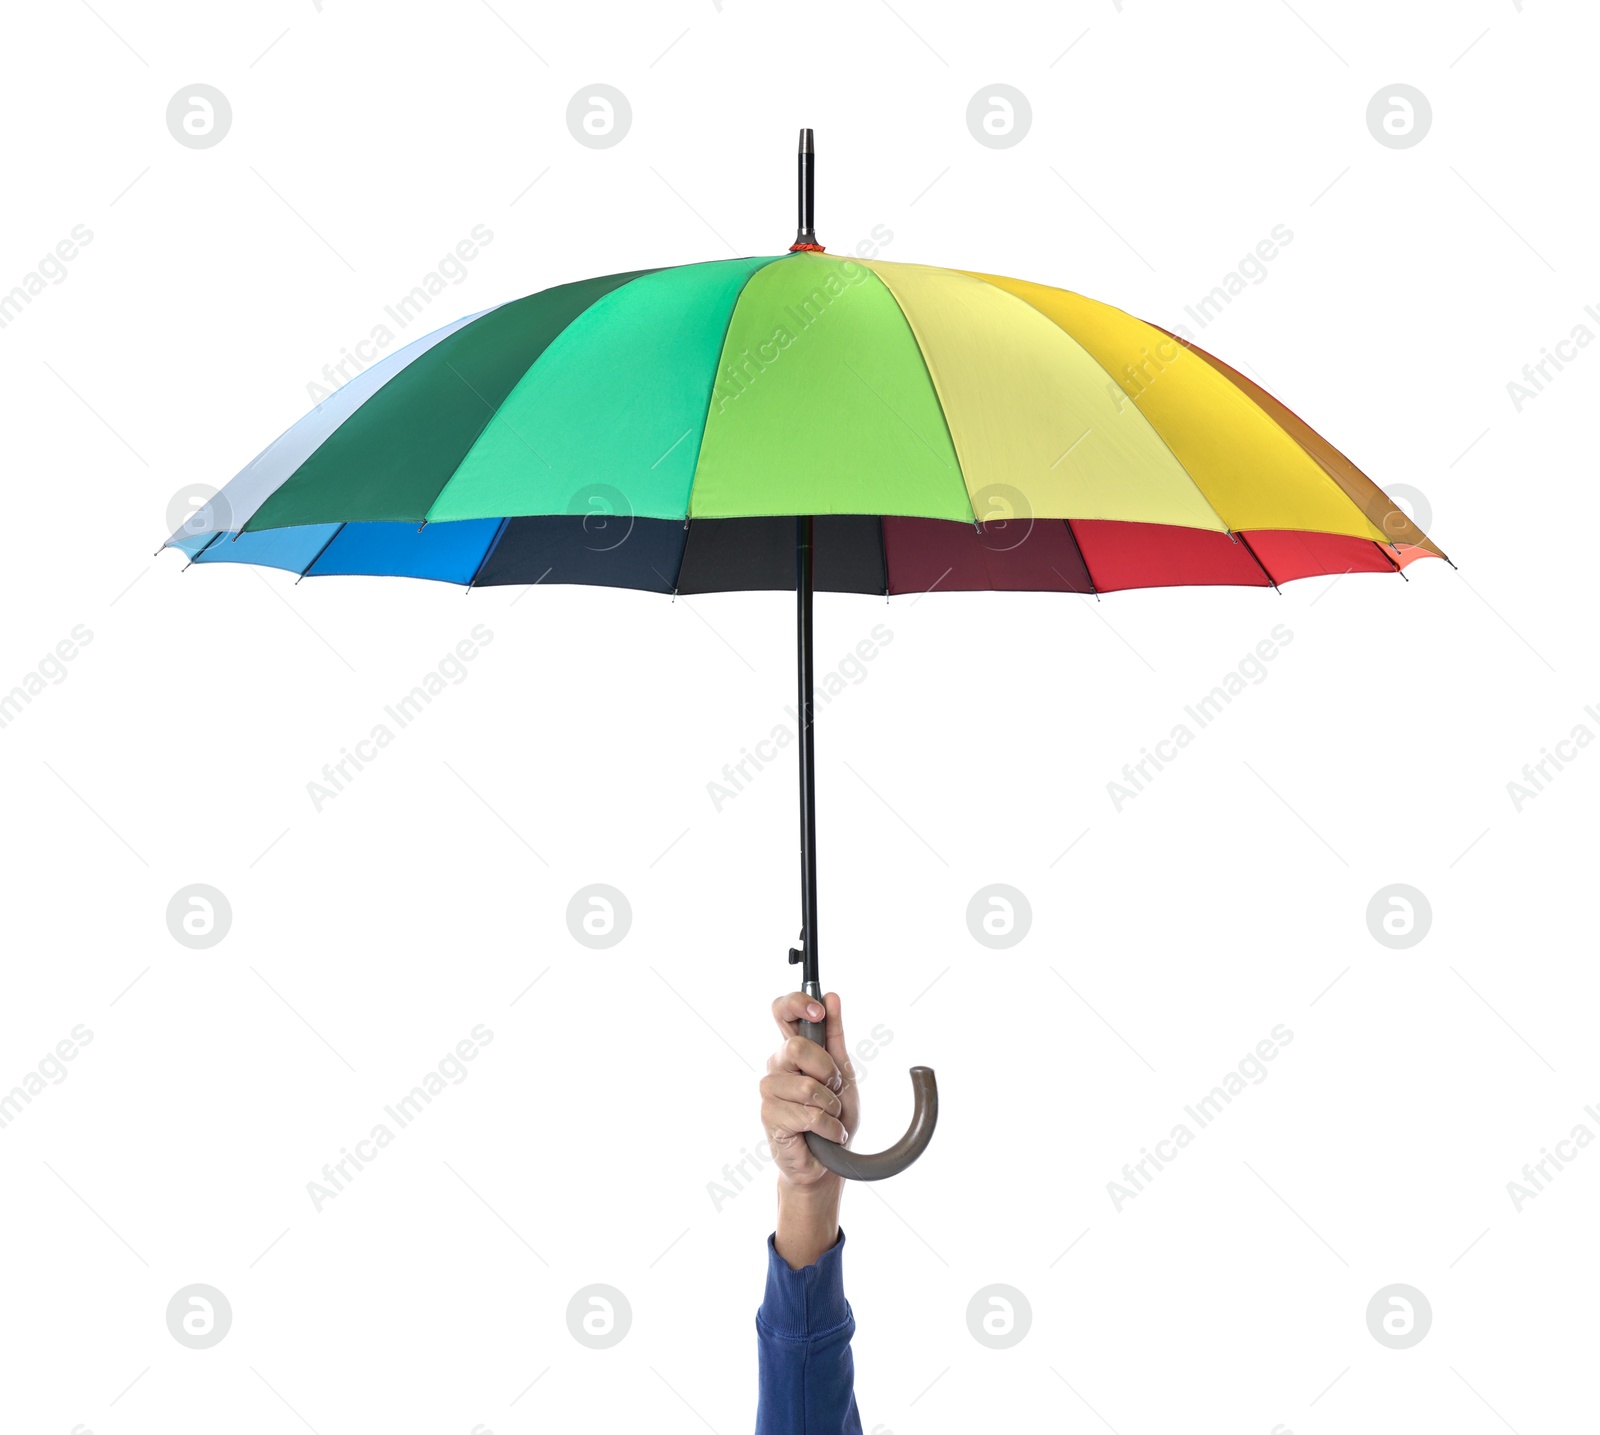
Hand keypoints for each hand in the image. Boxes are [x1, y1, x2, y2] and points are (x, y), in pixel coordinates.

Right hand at [763, 991, 858, 1267]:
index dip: (796, 1003)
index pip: (781, 1011)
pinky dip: (830, 1126)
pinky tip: (828, 1134)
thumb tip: (831, 996)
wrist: (828, 1161)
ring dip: (831, 1105)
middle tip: (834, 1089)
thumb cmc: (832, 1115)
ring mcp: (770, 1091)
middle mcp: (776, 1065)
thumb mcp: (842, 1072)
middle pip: (796, 1047)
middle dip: (827, 1070)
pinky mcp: (770, 1117)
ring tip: (830, 1116)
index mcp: (792, 1049)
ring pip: (807, 1086)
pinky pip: (809, 1114)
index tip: (818, 1010)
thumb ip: (835, 1035)